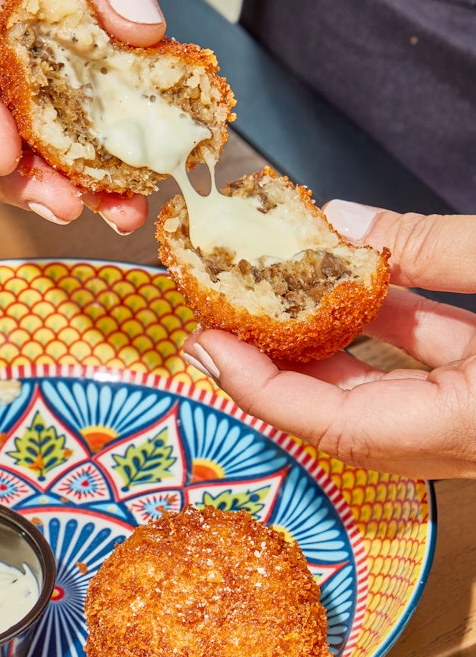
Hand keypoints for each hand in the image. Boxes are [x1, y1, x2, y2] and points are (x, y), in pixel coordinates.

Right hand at [0, 0, 173, 229]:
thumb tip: (138, 31)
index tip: (5, 156)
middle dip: (12, 166)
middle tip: (66, 205)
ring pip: (0, 124)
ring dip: (48, 172)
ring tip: (103, 207)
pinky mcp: (21, 49)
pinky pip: (43, 108)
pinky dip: (76, 145)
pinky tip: (114, 177)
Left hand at [182, 203, 475, 478]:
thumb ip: (436, 247)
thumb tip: (347, 221)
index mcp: (467, 427)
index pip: (336, 425)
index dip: (258, 386)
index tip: (207, 343)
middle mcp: (461, 436)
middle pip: (338, 411)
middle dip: (271, 362)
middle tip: (217, 317)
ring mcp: (469, 413)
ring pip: (377, 384)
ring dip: (321, 337)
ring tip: (265, 295)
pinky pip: (419, 360)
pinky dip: (381, 321)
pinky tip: (351, 281)